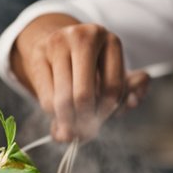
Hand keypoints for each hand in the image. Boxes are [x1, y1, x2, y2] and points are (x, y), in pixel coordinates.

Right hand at [13, 16, 148, 141]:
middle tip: (84, 134)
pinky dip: (54, 115)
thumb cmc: (91, 66)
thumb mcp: (113, 75)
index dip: (107, 112)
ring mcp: (57, 44)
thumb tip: (134, 101)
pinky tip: (59, 116)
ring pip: (63, 99)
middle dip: (84, 121)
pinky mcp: (38, 56)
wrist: (57, 44)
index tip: (101, 122)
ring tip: (71, 132)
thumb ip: (131, 90)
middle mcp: (83, 37)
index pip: (113, 87)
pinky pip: (47, 99)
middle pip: (84, 95)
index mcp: (109, 41)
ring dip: (68, 123)